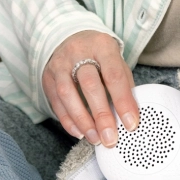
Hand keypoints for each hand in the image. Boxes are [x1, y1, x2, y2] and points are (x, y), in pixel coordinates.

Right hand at [42, 30, 138, 146]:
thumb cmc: (100, 58)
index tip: (131, 124)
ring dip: (83, 121)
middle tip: (110, 138)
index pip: (114, 76)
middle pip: (89, 85)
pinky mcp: (48, 78)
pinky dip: (68, 121)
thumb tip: (130, 118)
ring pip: (68, 94)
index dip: (123, 102)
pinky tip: (80, 133)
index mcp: (102, 46)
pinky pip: (56, 102)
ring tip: (95, 138)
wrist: (72, 41)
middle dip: (101, 115)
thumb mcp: (117, 63)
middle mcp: (78, 52)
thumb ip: (124, 87)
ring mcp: (60, 64)